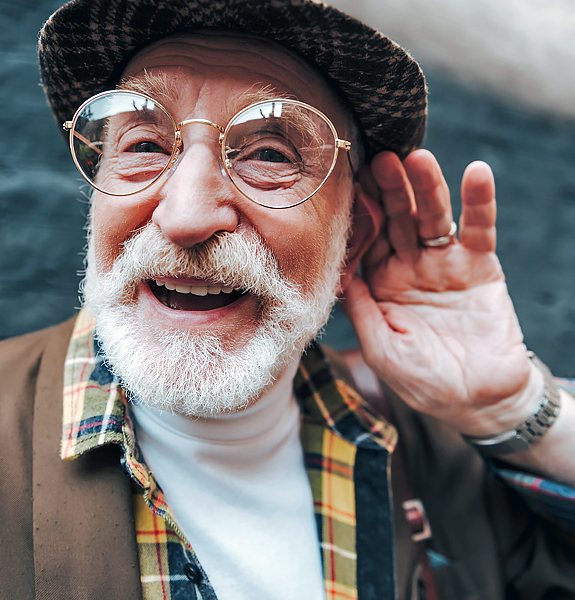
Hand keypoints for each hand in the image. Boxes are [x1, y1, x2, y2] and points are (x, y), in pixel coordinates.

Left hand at [342, 149, 534, 433]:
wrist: (479, 400)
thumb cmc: (424, 381)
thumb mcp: (382, 350)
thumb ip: (361, 310)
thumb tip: (336, 274)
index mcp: (380, 284)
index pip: (366, 241)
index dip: (359, 216)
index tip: (346, 185)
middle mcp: (409, 267)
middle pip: (396, 221)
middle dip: (389, 192)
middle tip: (379, 159)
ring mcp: (444, 264)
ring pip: (432, 218)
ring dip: (427, 188)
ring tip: (418, 158)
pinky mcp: (480, 267)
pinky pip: (480, 230)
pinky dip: (480, 203)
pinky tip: (477, 174)